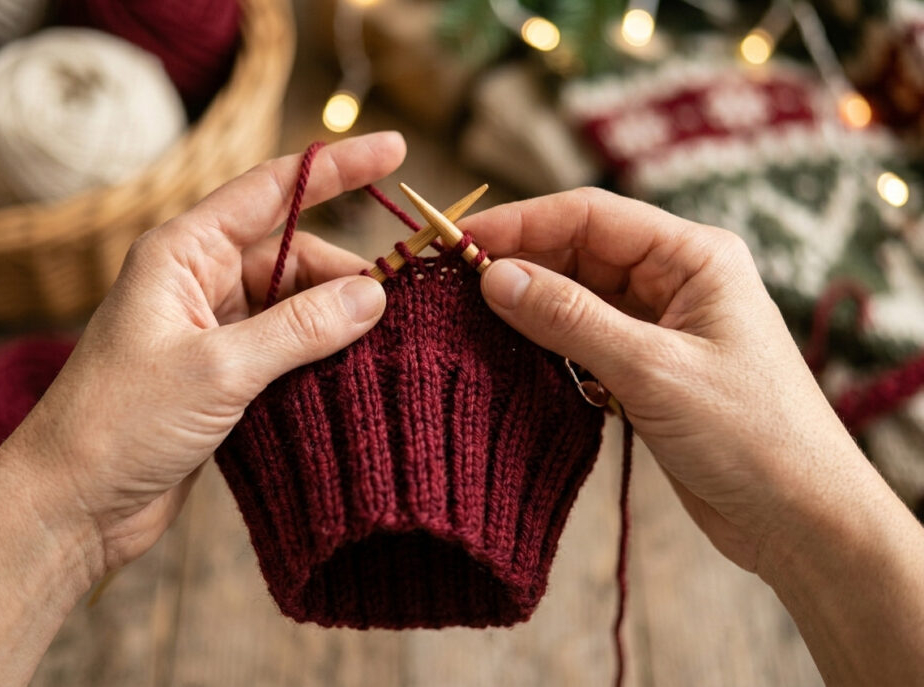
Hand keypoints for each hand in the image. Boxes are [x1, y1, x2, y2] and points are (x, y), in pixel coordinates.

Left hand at [0, 132, 404, 575]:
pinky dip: (321, 356)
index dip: (337, 169)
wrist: (72, 505)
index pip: (272, 191)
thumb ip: (300, 328)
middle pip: (293, 255)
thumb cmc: (120, 424)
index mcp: (183, 253)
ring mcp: (213, 329)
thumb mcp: (218, 369)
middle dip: (347, 273)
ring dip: (337, 320)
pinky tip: (358, 372)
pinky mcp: (224, 375)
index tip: (394, 150)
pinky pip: (287, 348)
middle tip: (405, 301)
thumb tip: (374, 295)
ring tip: (387, 344)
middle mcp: (199, 282)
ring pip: (295, 305)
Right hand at [461, 187, 865, 571]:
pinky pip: (583, 340)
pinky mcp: (647, 369)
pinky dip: (546, 345)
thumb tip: (493, 275)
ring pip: (577, 297)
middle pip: (578, 252)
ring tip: (465, 316)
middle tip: (446, 281)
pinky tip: (507, 353)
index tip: (456, 238)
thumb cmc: (750, 435)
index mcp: (694, 256)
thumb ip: (570, 319)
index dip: (519, 222)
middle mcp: (676, 280)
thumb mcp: (653, 369)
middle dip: (517, 262)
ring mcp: (660, 325)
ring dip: (527, 306)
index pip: (591, 216)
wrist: (800, 519)